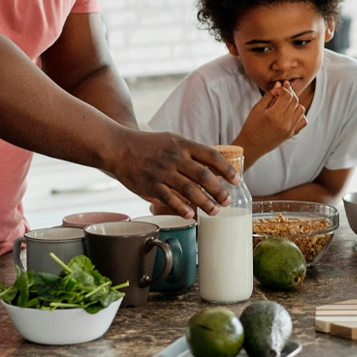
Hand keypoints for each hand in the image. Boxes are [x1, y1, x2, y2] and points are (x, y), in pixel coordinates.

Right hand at [108, 129, 237, 218]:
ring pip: (189, 189)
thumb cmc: (149, 145)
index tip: (236, 180)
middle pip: (204, 175)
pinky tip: (191, 215)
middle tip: (227, 201)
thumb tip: (213, 167)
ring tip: (215, 211)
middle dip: (219, 190)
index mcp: (183, 145)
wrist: (119, 147)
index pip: (211, 156)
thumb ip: (191, 153)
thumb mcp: (173, 141)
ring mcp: (163, 172)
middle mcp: (175, 158)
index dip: (227, 169)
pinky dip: (182, 208)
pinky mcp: (151, 185)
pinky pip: (169, 198)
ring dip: (205, 202)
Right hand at [237, 81, 306, 164]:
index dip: (283, 88)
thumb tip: (279, 84)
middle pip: (295, 101)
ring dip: (294, 103)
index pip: (287, 96)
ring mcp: (290, 130)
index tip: (277, 88)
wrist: (251, 146)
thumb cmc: (251, 126)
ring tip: (284, 102)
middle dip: (289, 92)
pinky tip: (290, 113)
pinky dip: (299, 114)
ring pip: (301, 109)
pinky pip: (303, 120)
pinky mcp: (292, 134)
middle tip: (282, 90)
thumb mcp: (257, 108)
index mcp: (273, 116)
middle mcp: (284, 123)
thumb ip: (269, 95)